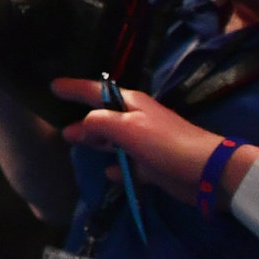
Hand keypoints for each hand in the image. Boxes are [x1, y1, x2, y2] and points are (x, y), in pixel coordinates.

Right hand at [48, 77, 258, 206]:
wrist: (206, 172)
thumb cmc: (165, 143)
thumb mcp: (127, 128)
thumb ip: (99, 122)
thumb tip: (80, 125)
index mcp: (131, 104)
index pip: (95, 91)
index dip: (74, 88)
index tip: (52, 85)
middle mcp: (136, 120)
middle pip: (102, 116)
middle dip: (82, 120)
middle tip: (59, 126)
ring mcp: (145, 143)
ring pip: (113, 139)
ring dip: (96, 141)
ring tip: (75, 144)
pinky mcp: (152, 166)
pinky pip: (128, 164)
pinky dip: (117, 167)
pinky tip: (108, 173)